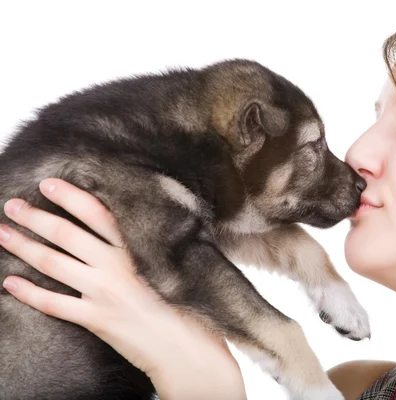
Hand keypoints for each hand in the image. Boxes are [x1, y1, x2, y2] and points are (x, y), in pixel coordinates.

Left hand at [1, 178, 245, 398]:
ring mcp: (104, 293)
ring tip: (3, 233)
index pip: (98, 213)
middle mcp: (117, 267)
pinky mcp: (96, 320)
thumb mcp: (171, 266)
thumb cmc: (185, 305)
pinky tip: (10, 282)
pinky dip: (28, 293)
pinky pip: (53, 304)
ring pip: (53, 263)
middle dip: (36, 217)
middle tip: (13, 205)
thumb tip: (122, 229)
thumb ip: (146, 248)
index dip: (71, 196)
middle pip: (67, 234)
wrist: (186, 348)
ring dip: (24, 246)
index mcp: (136, 250)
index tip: (49, 184)